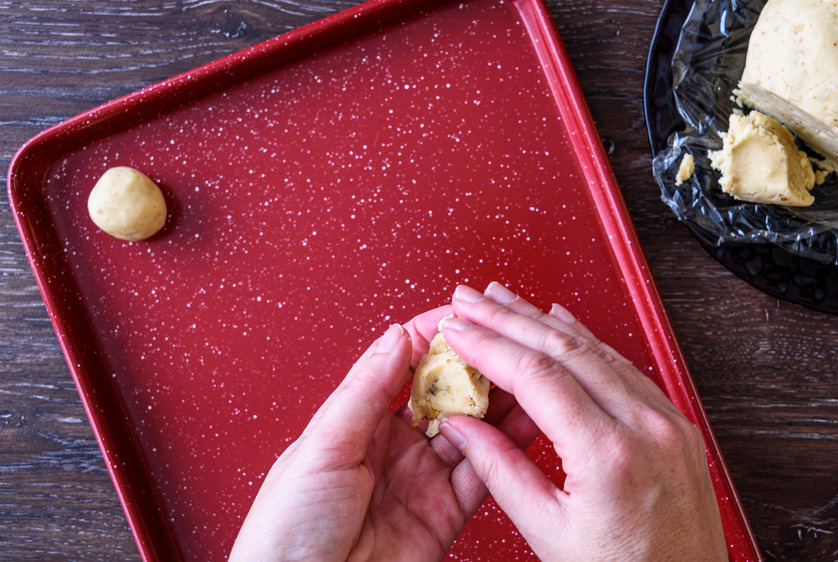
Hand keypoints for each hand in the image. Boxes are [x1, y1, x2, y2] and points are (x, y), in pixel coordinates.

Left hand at [229, 306, 537, 561]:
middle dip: (478, 368)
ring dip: (500, 405)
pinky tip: (525, 426)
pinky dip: (507, 452)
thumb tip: (398, 335)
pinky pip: (484, 477)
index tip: (466, 314)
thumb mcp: (321, 446)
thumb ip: (365, 390)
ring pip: (473, 432)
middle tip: (508, 344)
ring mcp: (422, 479)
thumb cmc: (286, 529)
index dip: (436, 337)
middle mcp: (394, 446)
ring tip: (530, 377)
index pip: (405, 364)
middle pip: (447, 395)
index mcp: (358, 422)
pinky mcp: (444, 515)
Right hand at [437, 283, 727, 560]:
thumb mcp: (547, 532)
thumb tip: (462, 425)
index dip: (489, 344)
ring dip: (545, 321)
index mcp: (608, 454)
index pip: (535, 375)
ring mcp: (668, 422)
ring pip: (597, 350)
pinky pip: (625, 368)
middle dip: (509, 318)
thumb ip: (499, 471)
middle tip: (471, 299)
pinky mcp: (677, 425)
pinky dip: (587, 342)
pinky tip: (562, 325)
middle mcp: (645, 427)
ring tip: (505, 302)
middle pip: (565, 349)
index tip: (457, 329)